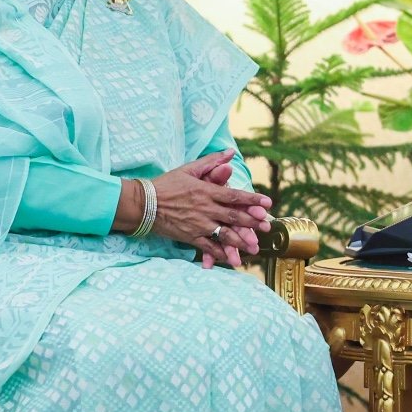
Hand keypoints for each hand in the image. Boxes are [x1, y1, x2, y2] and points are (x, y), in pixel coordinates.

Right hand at [140, 151, 271, 267]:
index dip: (253, 200)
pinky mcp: (190, 237)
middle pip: (234, 217)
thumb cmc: (166, 184)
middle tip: (267, 227)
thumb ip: (212, 162)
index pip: (235, 196)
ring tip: (254, 248)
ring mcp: (198, 224)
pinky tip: (231, 259)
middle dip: (253, 223)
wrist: (143, 204)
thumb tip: (230, 153)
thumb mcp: (189, 169)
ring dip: (240, 241)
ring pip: (224, 234)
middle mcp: (205, 209)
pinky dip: (220, 253)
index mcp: (206, 191)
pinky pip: (208, 247)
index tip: (268, 204)